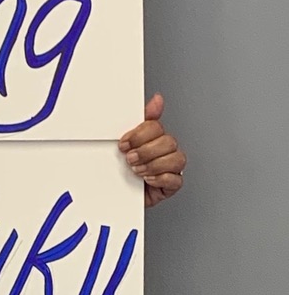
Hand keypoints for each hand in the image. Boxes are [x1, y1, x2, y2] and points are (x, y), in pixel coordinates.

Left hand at [119, 94, 185, 208]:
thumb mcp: (127, 142)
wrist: (118, 195)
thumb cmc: (124, 168)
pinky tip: (147, 179)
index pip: (156, 127)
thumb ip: (141, 120)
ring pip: (176, 159)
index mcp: (154, 137)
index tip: (124, 143)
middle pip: (168, 142)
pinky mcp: (171, 185)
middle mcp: (165, 151)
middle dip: (145, 151)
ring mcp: (171, 168)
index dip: (140, 134)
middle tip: (130, 158)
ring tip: (137, 170)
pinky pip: (176, 180)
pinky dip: (160, 179)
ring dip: (153, 165)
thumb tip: (157, 99)